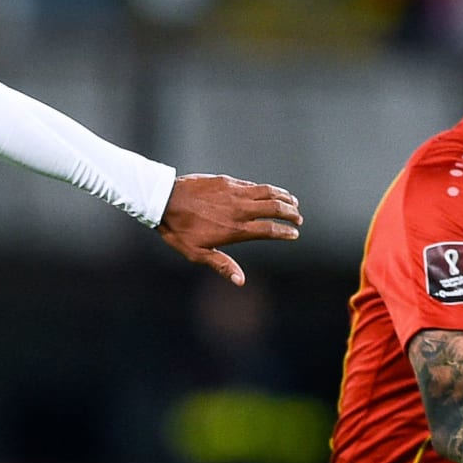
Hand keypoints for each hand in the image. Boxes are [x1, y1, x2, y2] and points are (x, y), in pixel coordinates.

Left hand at [155, 174, 301, 284]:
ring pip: (267, 192)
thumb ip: (222, 265)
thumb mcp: (198, 254)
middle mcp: (239, 209)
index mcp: (235, 229)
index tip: (294, 234)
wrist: (164, 200)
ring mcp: (234, 193)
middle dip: (291, 213)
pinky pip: (253, 185)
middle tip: (298, 218)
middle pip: (274, 208)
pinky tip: (270, 191)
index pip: (269, 229)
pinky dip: (267, 189)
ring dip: (284, 197)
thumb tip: (240, 281)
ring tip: (293, 201)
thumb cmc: (179, 230)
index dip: (285, 231)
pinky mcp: (227, 181)